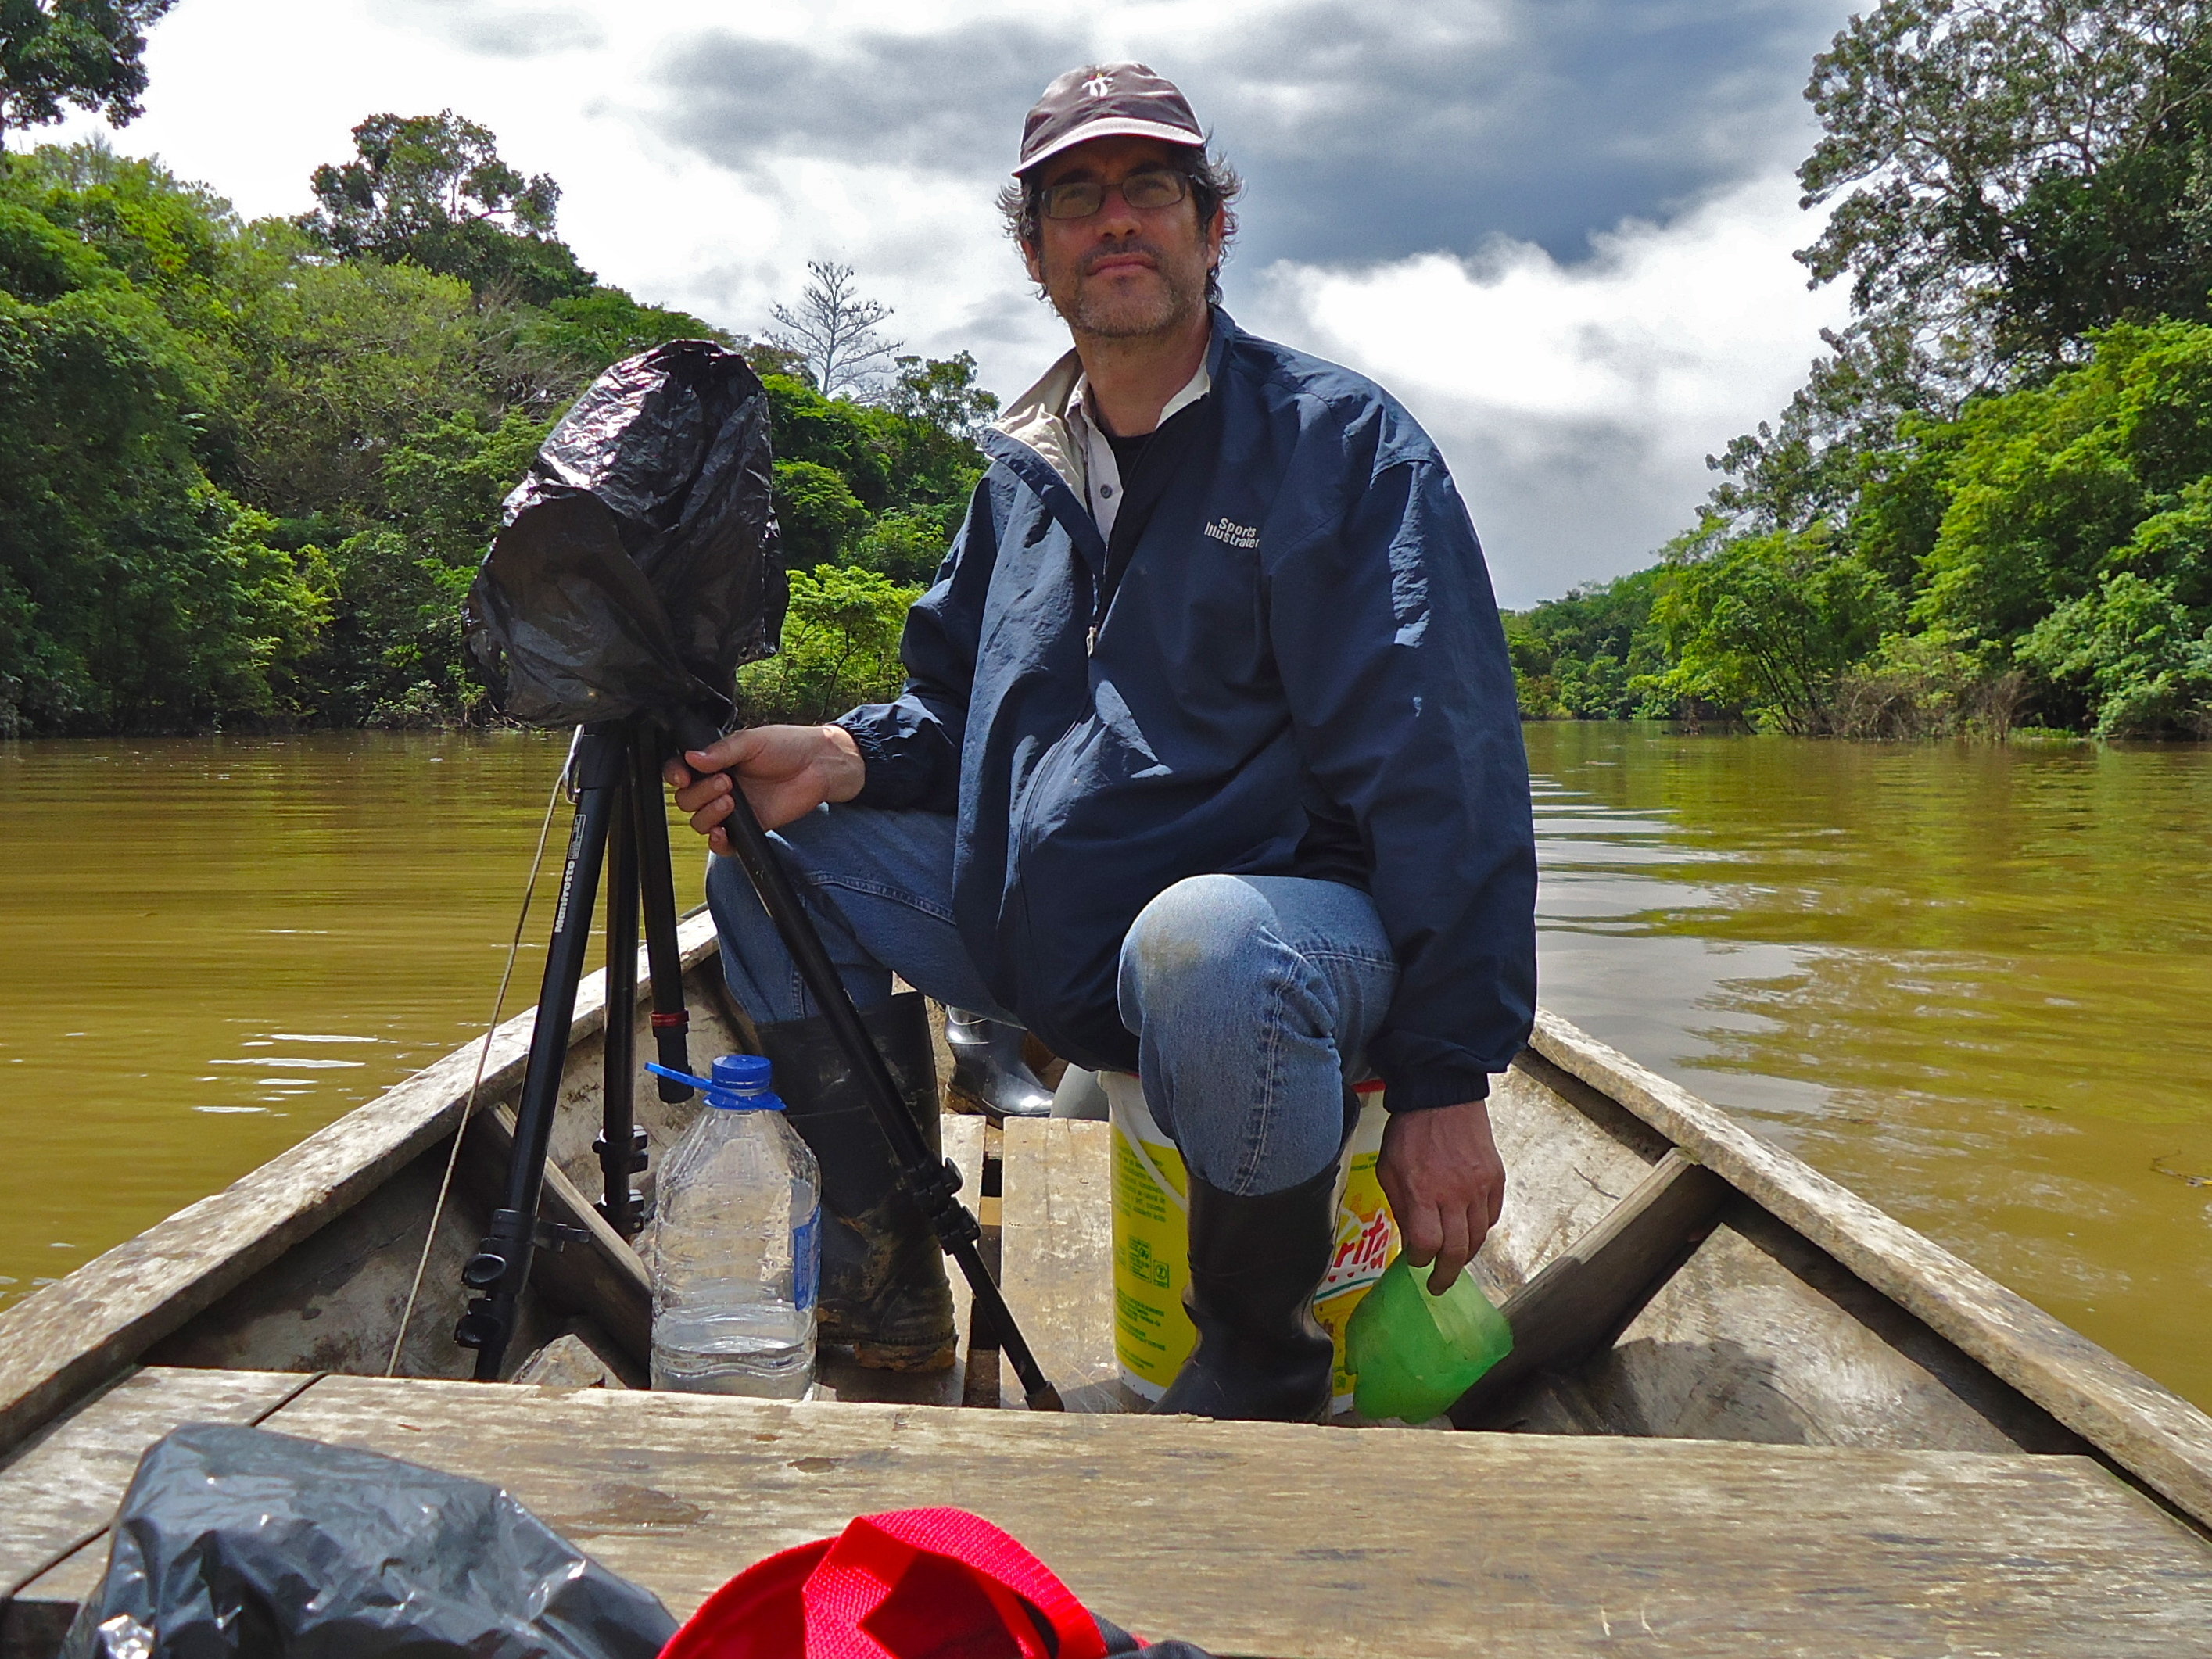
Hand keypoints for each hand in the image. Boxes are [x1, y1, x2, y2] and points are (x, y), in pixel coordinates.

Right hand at [662, 724, 865, 850]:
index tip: (684, 776)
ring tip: (731, 800)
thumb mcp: (751, 741)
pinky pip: (723, 844)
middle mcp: (719, 785)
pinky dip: (717, 841)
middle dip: (700, 793)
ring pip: (700, 822)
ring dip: (708, 814)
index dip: (676, 775)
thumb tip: (692, 758)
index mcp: (714, 762)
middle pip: (687, 800)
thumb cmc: (787, 746)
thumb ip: (721, 751)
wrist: (818, 766)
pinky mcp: (748, 827)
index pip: (681, 771)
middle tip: (726, 782)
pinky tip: (723, 831)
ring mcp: (732, 808)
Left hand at [1377, 1098, 1506, 1293]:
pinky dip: (1481, 1230)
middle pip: (1457, 1251)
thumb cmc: (1409, 1132)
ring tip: (1453, 1261)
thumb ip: (1400, 1207)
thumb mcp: (1389, 1169)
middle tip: (1438, 1285)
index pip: (1426, 1245)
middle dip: (1445, 1275)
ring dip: (1464, 1256)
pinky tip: (1469, 1230)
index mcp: (1422, 1191)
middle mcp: (1454, 1194)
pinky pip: (1492, 1217)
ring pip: (1477, 1238)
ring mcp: (1479, 1187)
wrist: (1443, 1095)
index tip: (1414, 1262)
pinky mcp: (1496, 1179)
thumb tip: (1411, 1240)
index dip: (1419, 1261)